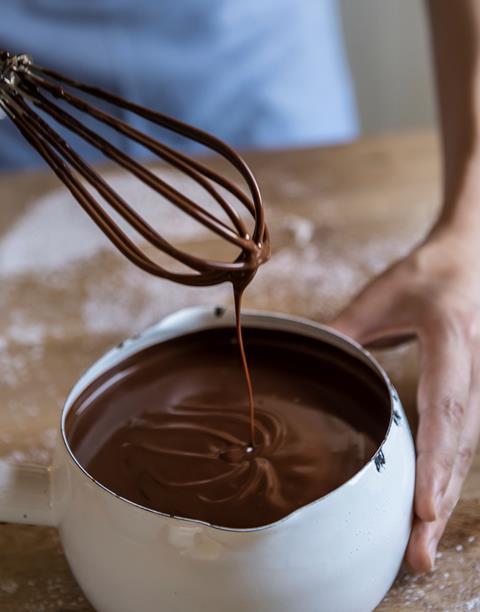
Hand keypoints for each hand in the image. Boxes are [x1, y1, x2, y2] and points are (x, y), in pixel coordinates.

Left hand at [330, 227, 479, 572]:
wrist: (472, 259)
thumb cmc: (430, 274)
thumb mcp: (385, 292)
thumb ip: (348, 325)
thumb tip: (308, 357)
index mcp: (453, 343)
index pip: (447, 409)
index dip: (437, 460)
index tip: (425, 507)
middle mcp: (473, 374)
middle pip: (459, 447)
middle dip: (440, 500)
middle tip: (419, 555)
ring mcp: (477, 387)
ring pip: (464, 453)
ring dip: (444, 499)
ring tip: (421, 550)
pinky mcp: (471, 395)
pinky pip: (460, 443)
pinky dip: (445, 478)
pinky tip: (428, 509)